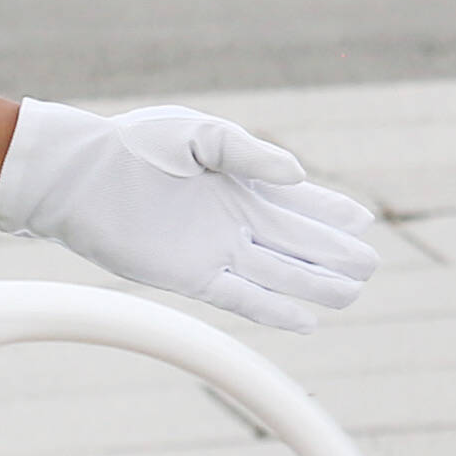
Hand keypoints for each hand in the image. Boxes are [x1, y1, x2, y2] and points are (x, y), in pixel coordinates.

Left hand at [0, 100, 376, 331]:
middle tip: (370, 265)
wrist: (84, 175)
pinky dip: (275, 310)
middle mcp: (234, 220)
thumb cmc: (138, 144)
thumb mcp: (200, 134)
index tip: (365, 222)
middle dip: (335, 253)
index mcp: (241, 182)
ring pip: (278, 273)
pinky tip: (307, 321)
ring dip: (315, 284)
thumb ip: (250, 154)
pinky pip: (242, 298)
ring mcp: (215, 250)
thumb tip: (298, 176)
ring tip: (352, 293)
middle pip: (297, 242)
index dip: (332, 212)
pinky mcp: (191, 276)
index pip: (299, 203)